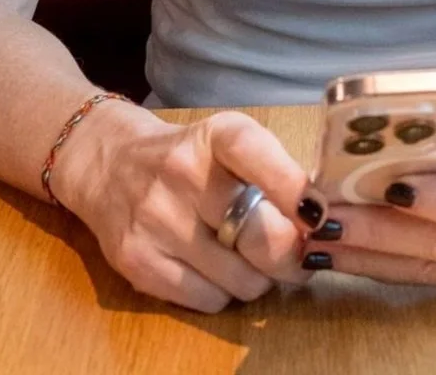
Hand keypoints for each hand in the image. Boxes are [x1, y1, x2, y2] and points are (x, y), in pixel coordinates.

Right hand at [50, 105, 323, 311]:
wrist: (107, 164)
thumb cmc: (189, 158)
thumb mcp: (230, 145)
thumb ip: (278, 176)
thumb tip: (328, 226)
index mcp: (214, 136)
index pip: (255, 153)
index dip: (294, 189)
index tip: (321, 217)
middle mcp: (180, 173)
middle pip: (261, 236)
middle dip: (292, 256)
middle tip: (297, 255)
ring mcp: (153, 220)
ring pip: (242, 279)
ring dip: (257, 278)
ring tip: (245, 257)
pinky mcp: (135, 261)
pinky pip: (208, 300)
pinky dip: (223, 293)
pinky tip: (213, 269)